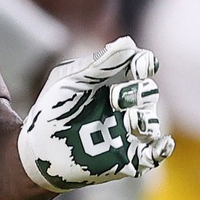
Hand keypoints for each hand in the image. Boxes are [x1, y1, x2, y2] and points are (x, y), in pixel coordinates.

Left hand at [18, 37, 173, 191]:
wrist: (38, 148)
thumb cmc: (53, 108)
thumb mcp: (69, 81)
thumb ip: (98, 64)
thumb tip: (127, 42)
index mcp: (114, 80)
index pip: (140, 66)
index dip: (144, 64)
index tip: (139, 67)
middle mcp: (128, 104)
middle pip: (148, 92)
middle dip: (138, 92)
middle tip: (116, 98)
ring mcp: (130, 130)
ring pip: (151, 122)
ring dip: (143, 120)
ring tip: (129, 121)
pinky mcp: (130, 157)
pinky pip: (155, 153)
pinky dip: (161, 148)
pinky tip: (160, 144)